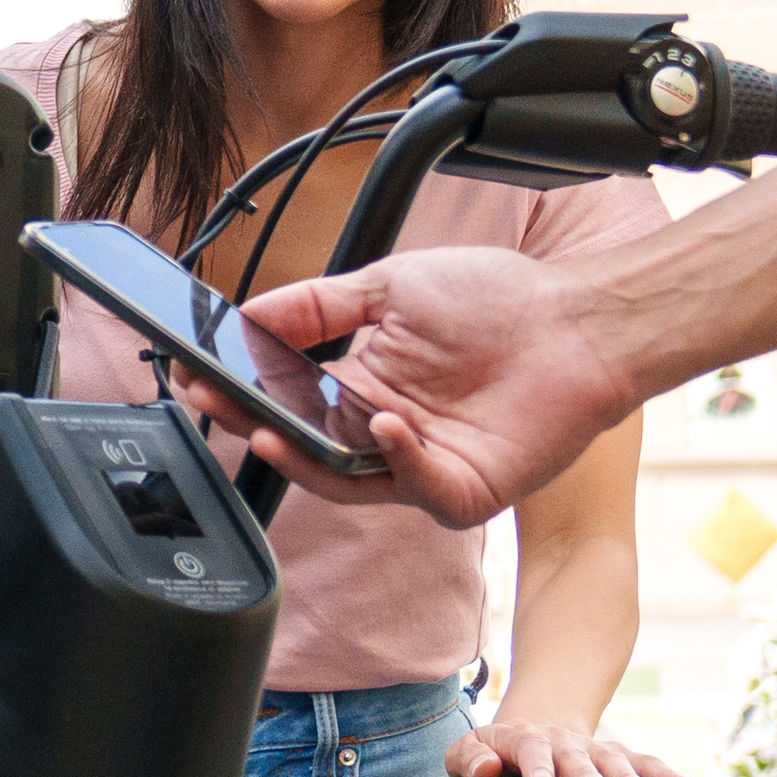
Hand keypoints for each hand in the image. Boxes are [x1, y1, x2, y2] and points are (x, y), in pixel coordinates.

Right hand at [172, 246, 641, 528]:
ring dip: (303, 459)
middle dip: (250, 425)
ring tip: (268, 428)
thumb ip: (317, 304)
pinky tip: (382, 424)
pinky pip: (417, 488)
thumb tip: (248, 312)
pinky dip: (396, 460)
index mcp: (362, 388)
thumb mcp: (390, 285)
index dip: (240, 392)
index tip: (196, 374)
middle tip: (211, 404)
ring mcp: (423, 467)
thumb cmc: (500, 299)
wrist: (580, 319)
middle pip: (301, 445)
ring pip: (345, 481)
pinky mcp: (465, 491)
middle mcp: (384, 434)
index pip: (284, 401)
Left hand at [450, 716, 690, 776]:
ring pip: (611, 758)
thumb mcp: (469, 753)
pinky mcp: (615, 760)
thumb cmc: (495, 754)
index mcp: (520, 740)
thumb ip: (468, 760)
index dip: (536, 766)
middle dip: (584, 771)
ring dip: (624, 774)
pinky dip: (664, 776)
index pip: (527, 748)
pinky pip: (642, 764)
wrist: (534, 731)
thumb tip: (486, 768)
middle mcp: (560, 742)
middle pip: (573, 754)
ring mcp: (591, 750)